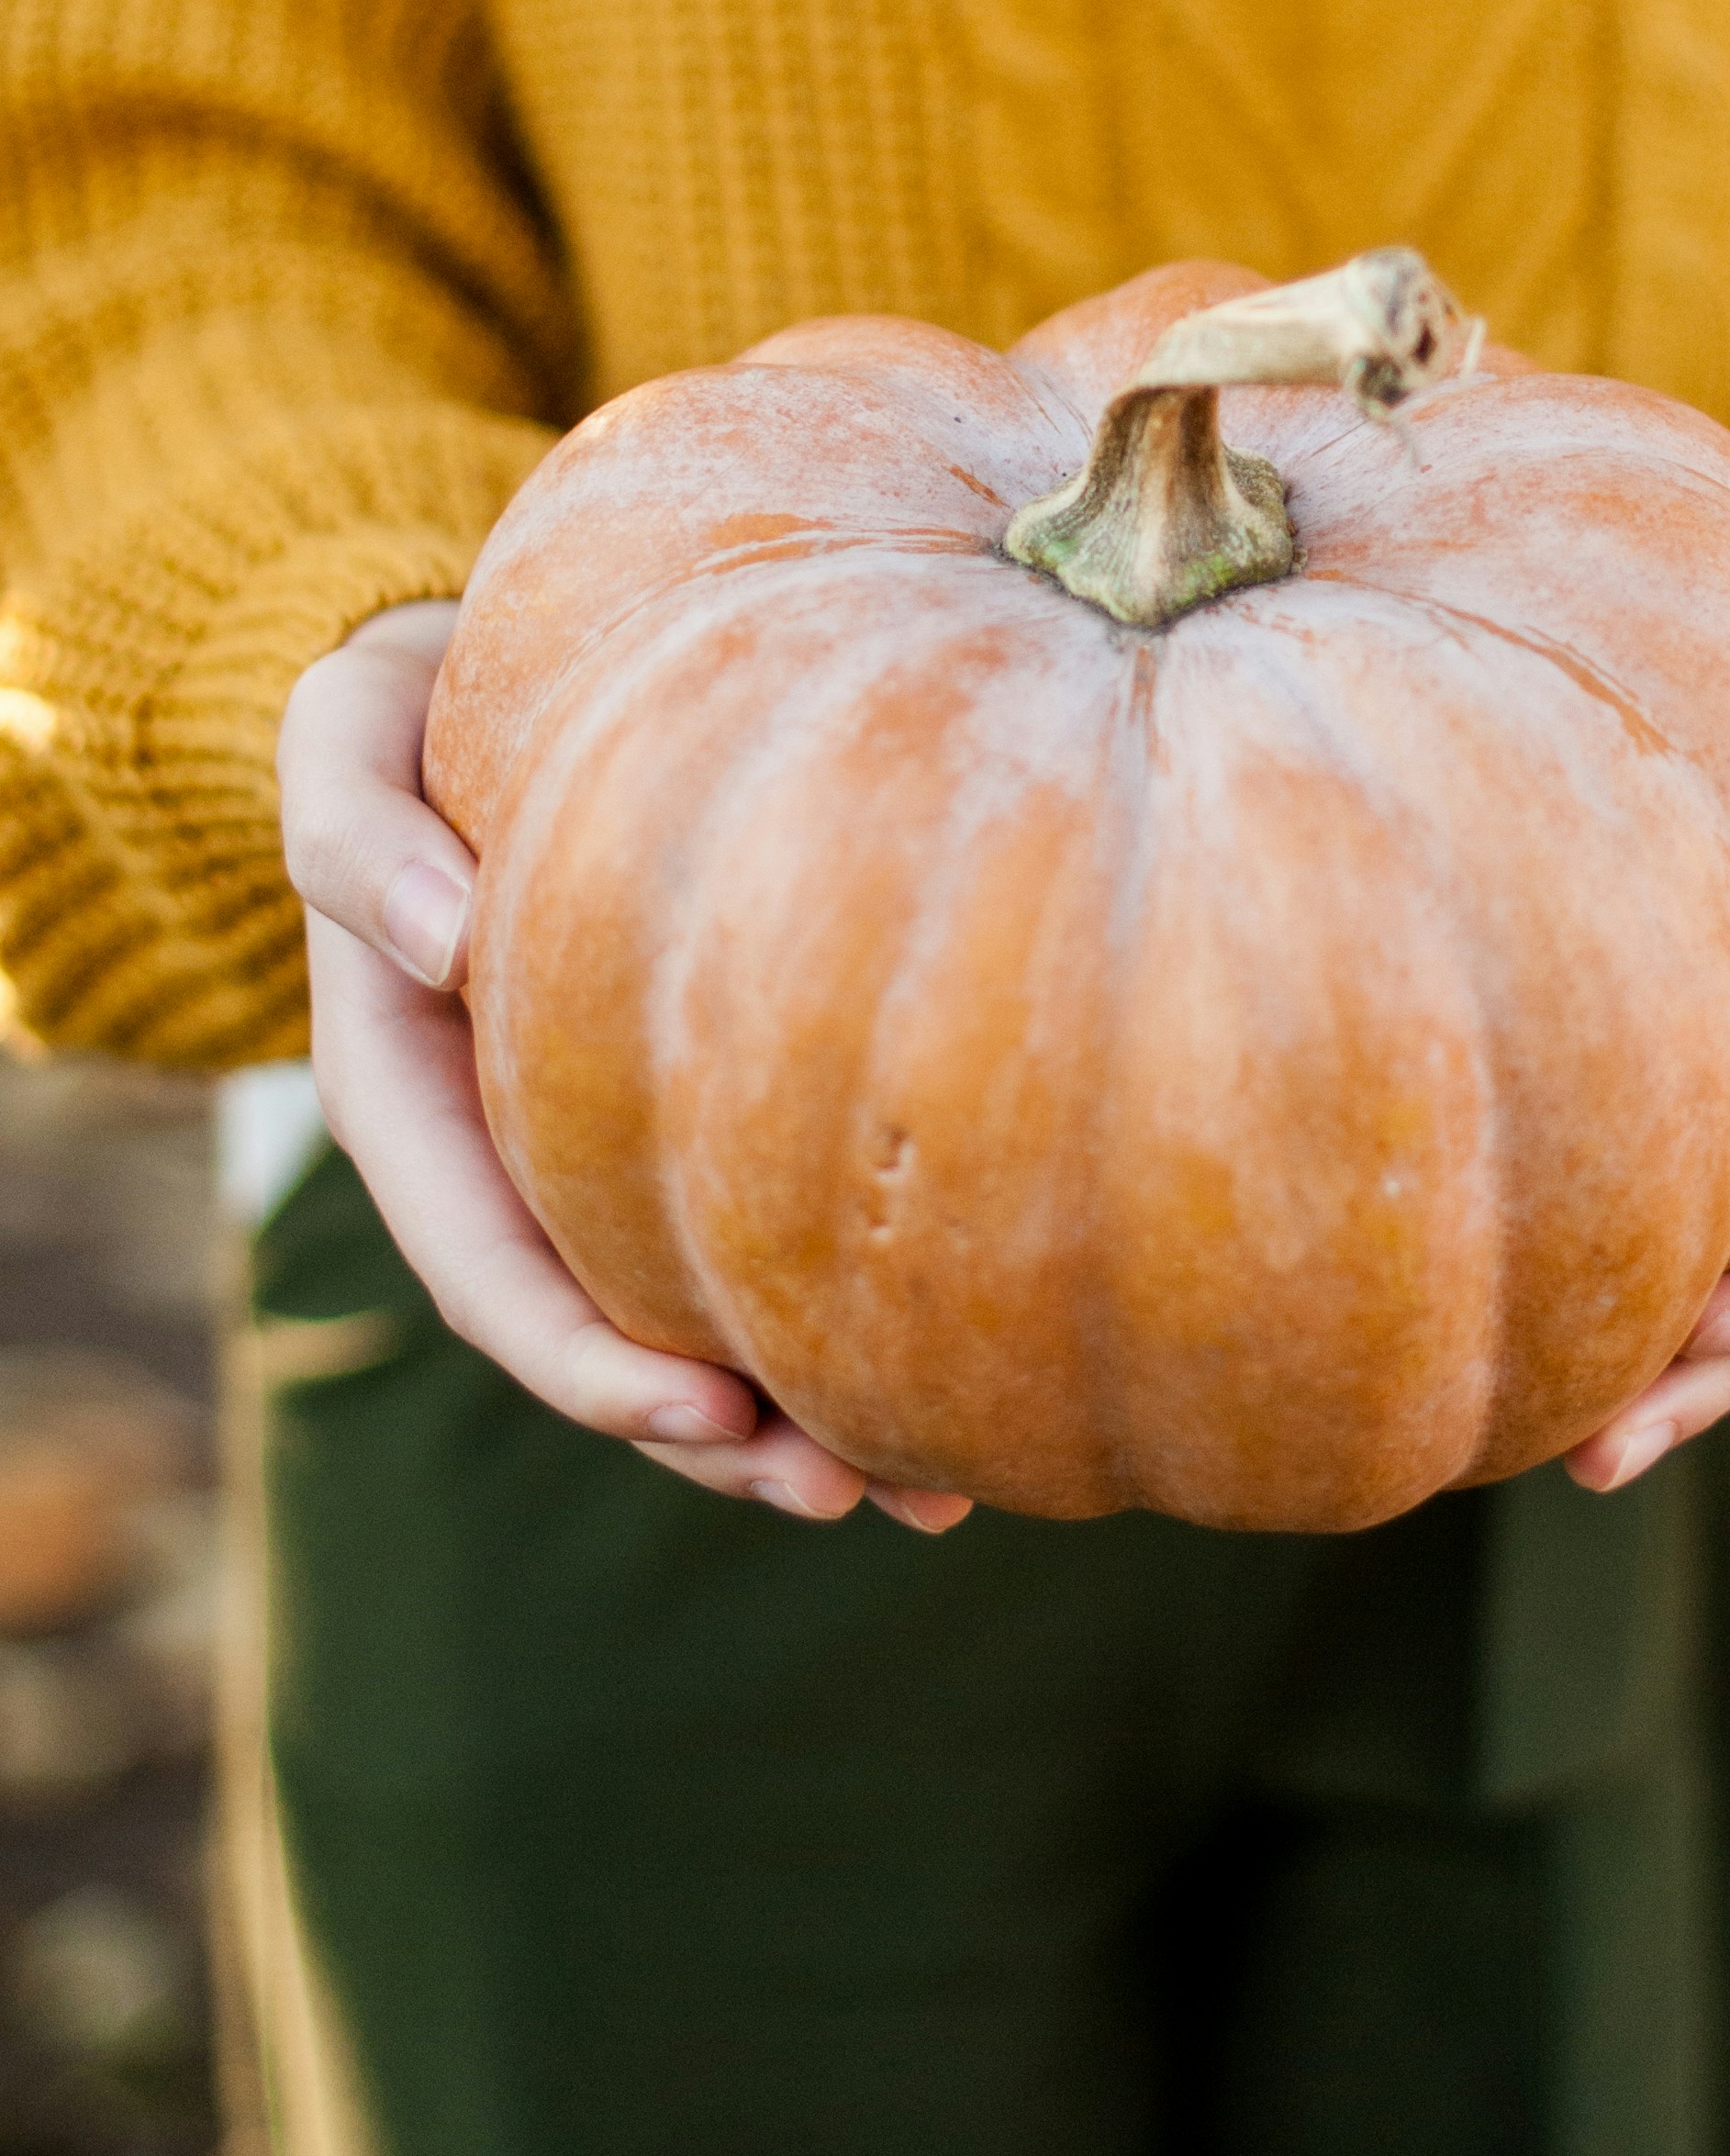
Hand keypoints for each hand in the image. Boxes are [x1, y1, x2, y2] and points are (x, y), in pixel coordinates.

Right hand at [278, 603, 970, 1534]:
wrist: (483, 664)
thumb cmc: (408, 694)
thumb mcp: (343, 733)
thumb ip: (351, 831)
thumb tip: (438, 938)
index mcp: (406, 1089)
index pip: (486, 1264)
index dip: (583, 1355)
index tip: (699, 1409)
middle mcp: (500, 1143)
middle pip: (598, 1333)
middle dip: (713, 1435)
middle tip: (851, 1488)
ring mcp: (590, 1137)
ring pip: (685, 1315)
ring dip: (790, 1421)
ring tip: (932, 1490)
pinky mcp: (685, 1098)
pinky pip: (749, 1224)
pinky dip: (836, 1307)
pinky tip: (961, 1368)